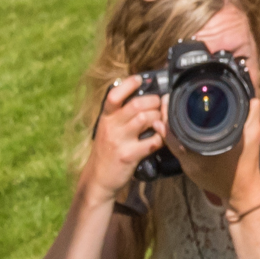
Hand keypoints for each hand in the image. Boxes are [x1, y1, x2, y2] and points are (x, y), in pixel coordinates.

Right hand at [77, 76, 166, 196]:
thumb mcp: (106, 129)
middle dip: (153, 101)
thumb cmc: (106, 151)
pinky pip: (151, 141)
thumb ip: (119, 114)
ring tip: (161, 120)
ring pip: (145, 119)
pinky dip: (161, 137)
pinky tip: (161, 138)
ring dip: (158, 117)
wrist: (98, 179)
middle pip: (136, 104)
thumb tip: (139, 95)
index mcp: (105, 117)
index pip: (114, 95)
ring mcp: (120, 141)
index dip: (128, 84)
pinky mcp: (129, 156)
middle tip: (159, 104)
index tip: (140, 79)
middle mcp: (111, 127)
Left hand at [177, 81, 259, 211]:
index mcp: (204, 146)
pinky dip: (173, 139)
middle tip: (166, 101)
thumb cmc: (247, 163)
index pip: (178, 126)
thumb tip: (252, 87)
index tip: (169, 97)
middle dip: (165, 116)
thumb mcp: (253, 134)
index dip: (170, 111)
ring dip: (168, 128)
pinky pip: (175, 151)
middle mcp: (192, 156)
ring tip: (168, 112)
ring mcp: (188, 165)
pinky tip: (175, 129)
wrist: (242, 191)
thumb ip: (252, 111)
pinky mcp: (189, 169)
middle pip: (170, 134)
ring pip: (170, 143)